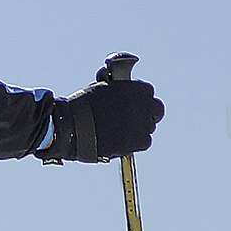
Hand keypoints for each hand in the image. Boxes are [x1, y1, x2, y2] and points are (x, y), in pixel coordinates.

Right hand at [40, 56, 161, 163]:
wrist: (73, 127)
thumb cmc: (83, 106)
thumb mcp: (103, 87)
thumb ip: (119, 89)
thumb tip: (125, 91)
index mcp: (134, 88)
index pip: (148, 92)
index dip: (140, 98)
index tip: (133, 103)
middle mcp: (142, 104)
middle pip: (157, 109)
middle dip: (148, 112)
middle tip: (136, 118)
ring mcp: (143, 123)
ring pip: (149, 126)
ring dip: (140, 128)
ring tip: (121, 131)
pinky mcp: (140, 141)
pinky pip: (145, 141)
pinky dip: (136, 142)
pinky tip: (122, 141)